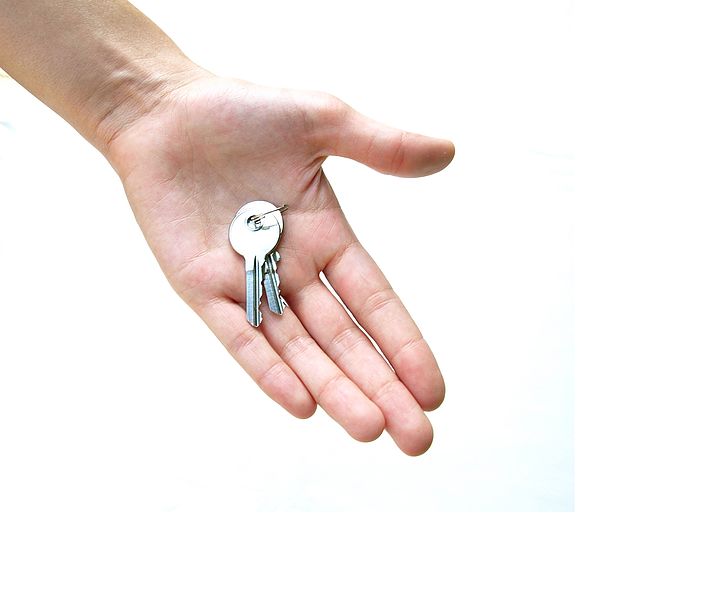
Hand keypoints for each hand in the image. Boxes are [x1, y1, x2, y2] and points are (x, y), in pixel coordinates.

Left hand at [104, 75, 453, 454]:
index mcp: (328, 239)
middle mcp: (293, 271)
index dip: (406, 346)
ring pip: (299, 349)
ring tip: (372, 431)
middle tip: (419, 440)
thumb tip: (449, 152)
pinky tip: (302, 405)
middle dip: (382, 389)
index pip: (376, 303)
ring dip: (335, 390)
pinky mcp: (201, 287)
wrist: (161, 109)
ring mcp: (247, 284)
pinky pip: (240, 335)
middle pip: (345, 342)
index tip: (435, 392)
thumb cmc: (241, 111)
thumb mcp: (323, 121)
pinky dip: (268, 369)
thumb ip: (382, 145)